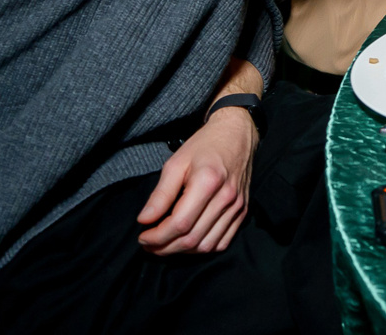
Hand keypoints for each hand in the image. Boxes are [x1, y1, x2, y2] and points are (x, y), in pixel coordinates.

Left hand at [136, 106, 256, 254]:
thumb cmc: (204, 145)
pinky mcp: (243, 210)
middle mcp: (226, 197)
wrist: (237, 134)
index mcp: (208, 182)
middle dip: (165, 248)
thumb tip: (145, 220)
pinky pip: (222, 242)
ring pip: (207, 245)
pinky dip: (202, 247)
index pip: (180, 223)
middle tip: (148, 244)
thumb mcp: (176, 163)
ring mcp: (237, 206)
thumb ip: (161, 194)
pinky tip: (188, 240)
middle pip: (192, 238)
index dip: (157, 236)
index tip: (142, 235)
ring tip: (166, 244)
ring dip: (182, 251)